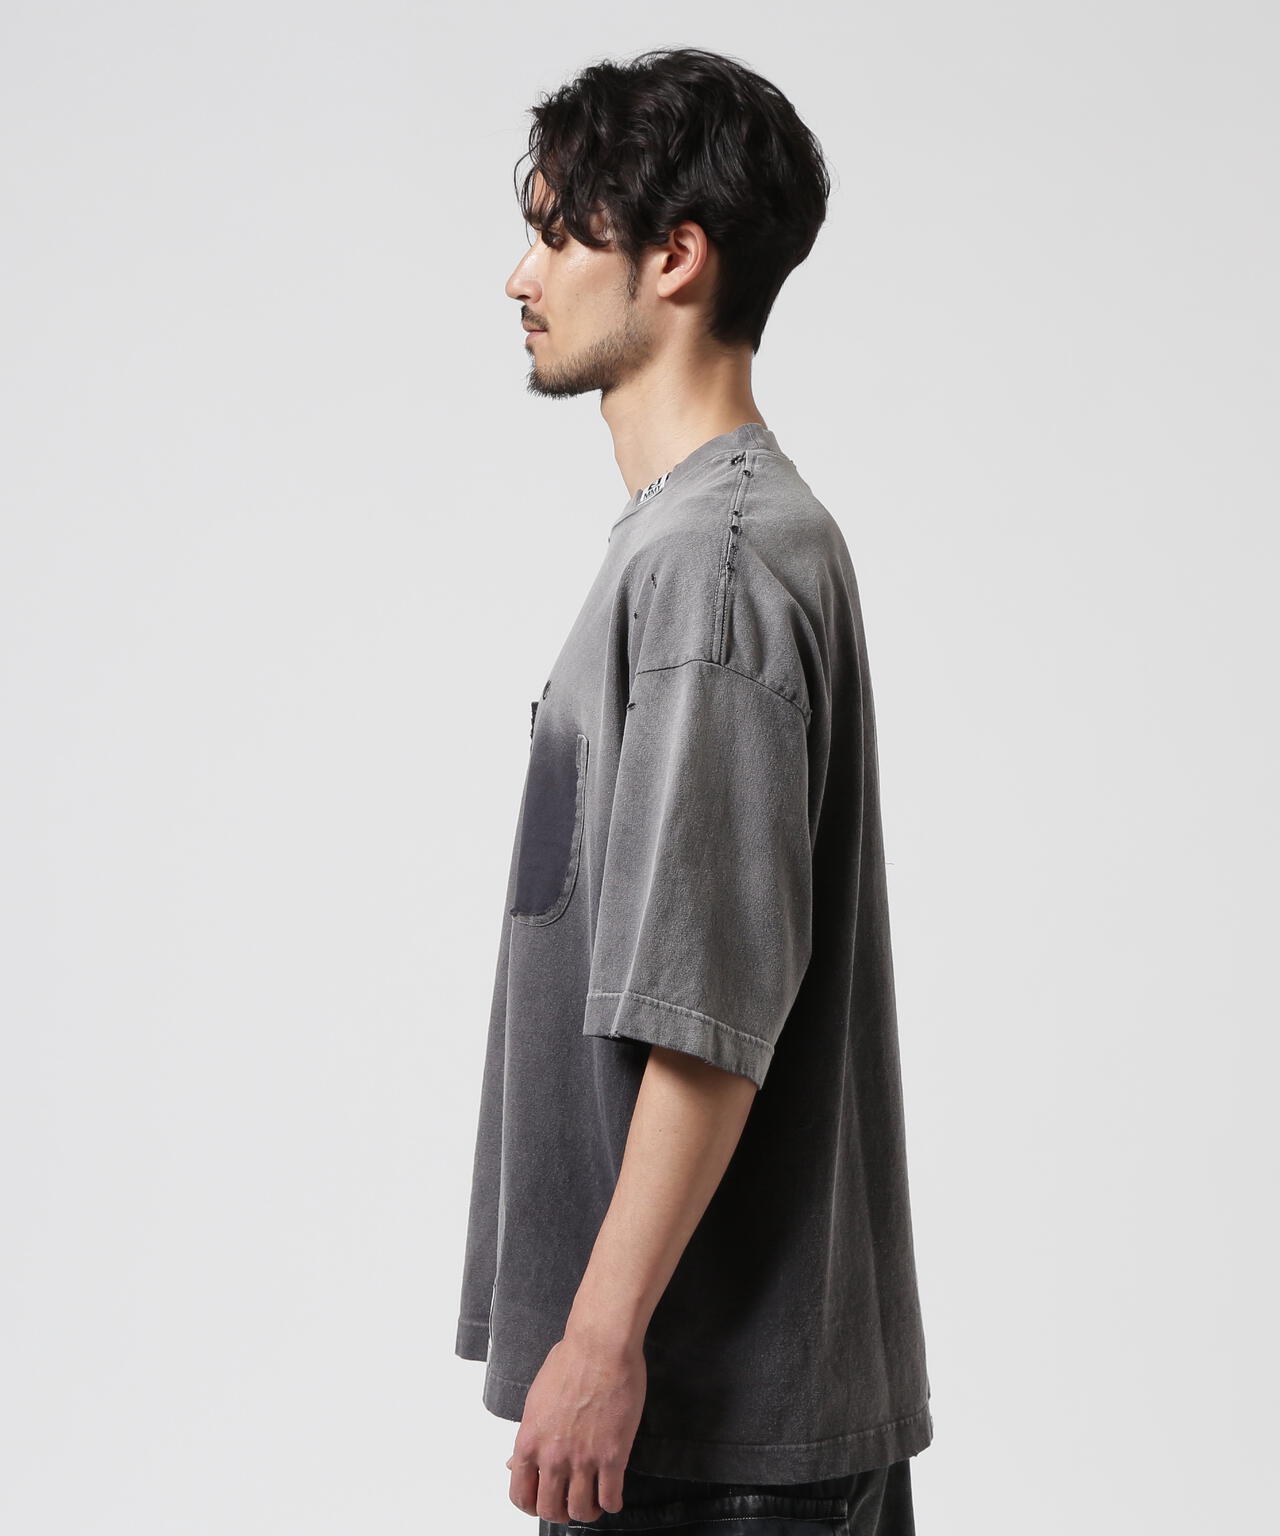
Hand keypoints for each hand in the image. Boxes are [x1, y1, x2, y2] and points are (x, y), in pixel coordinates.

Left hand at [505, 1330, 646, 1523]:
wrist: (601, 1345)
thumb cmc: (570, 1361)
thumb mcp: (536, 1399)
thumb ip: (528, 1437)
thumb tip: (514, 1462)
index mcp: (530, 1441)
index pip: (521, 1495)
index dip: (532, 1506)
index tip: (543, 1503)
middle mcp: (553, 1456)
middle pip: (551, 1510)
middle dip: (561, 1512)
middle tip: (572, 1503)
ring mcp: (583, 1458)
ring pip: (582, 1510)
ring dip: (588, 1512)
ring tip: (595, 1502)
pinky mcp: (613, 1455)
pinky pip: (611, 1497)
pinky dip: (612, 1503)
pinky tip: (614, 1494)